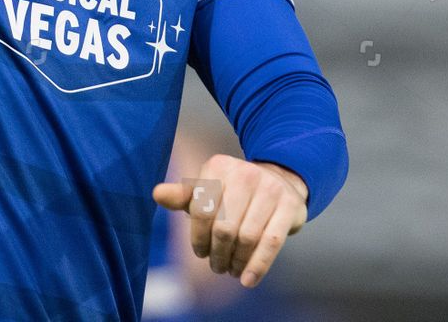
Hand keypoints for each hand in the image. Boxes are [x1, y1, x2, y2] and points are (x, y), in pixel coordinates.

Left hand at [152, 156, 308, 287]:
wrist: (280, 180)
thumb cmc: (234, 191)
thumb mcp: (207, 190)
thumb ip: (183, 196)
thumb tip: (157, 194)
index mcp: (219, 167)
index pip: (201, 211)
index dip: (198, 238)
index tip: (201, 253)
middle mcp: (245, 173)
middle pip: (224, 227)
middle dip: (218, 253)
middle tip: (216, 266)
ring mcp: (270, 188)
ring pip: (247, 237)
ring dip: (236, 261)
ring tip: (231, 270)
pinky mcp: (290, 205)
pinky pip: (272, 242)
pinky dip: (258, 265)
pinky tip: (248, 280)